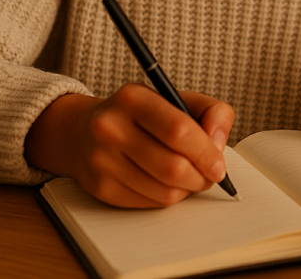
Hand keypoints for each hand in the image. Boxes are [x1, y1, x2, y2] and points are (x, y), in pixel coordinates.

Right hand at [25, 84, 234, 207]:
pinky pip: (149, 203)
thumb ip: (210, 110)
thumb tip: (218, 143)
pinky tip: (166, 184)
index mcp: (133, 98)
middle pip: (173, 166)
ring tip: (189, 178)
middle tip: (209, 176)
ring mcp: (102, 160)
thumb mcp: (174, 98)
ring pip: (164, 191)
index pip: (179, 129)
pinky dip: (167, 198)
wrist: (81, 132)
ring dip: (187, 190)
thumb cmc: (138, 116)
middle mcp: (111, 127)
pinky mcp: (100, 187)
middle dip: (201, 177)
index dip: (206, 152)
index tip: (219, 165)